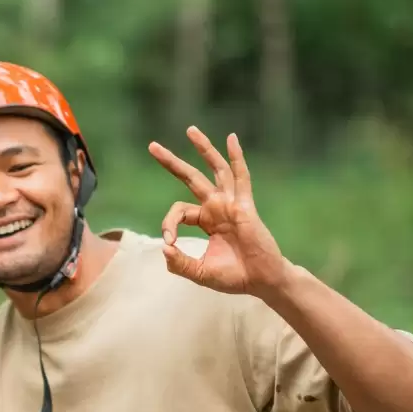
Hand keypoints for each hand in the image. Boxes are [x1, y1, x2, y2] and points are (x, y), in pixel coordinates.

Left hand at [148, 127, 290, 296]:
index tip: (170, 242)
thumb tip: (164, 249)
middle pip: (191, 178)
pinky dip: (236, 158)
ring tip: (190, 130)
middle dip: (172, 162)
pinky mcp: (245, 206)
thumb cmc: (233, 277)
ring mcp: (231, 204)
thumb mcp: (199, 273)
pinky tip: (231, 139)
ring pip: (215, 169)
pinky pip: (241, 177)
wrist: (260, 281)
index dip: (168, 223)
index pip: (179, 211)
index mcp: (205, 221)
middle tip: (152, 146)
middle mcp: (217, 207)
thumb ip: (179, 263)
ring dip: (203, 149)